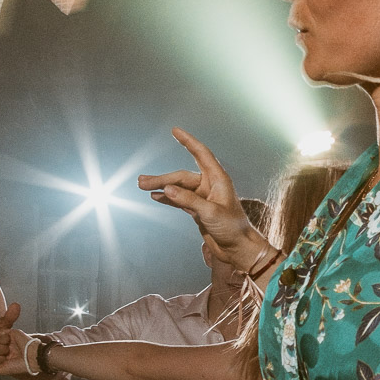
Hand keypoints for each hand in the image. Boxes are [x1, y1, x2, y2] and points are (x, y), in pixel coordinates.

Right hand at [137, 129, 270, 270]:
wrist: (238, 249)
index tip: (175, 130)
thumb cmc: (233, 229)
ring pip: (178, 188)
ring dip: (161, 187)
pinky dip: (167, 198)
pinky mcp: (198, 210)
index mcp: (218, 180)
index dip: (188, 141)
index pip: (201, 154)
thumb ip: (189, 201)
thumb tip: (167, 189)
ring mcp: (203, 197)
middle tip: (141, 182)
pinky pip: (179, 200)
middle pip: (181, 176)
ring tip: (142, 186)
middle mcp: (210, 185)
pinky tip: (155, 196)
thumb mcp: (211, 213)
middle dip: (161, 178)